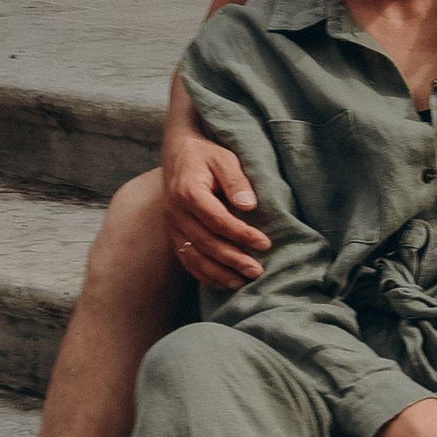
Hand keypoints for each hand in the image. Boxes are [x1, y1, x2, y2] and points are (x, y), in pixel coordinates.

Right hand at [162, 124, 272, 287]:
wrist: (179, 153)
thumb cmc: (206, 155)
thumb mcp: (224, 158)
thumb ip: (236, 181)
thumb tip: (249, 206)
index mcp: (188, 192)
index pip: (217, 220)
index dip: (241, 234)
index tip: (265, 243)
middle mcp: (176, 212)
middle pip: (206, 243)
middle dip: (233, 259)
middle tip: (257, 271)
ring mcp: (172, 226)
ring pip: (194, 256)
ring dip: (219, 273)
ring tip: (242, 282)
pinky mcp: (173, 234)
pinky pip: (186, 259)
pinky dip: (204, 274)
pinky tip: (223, 283)